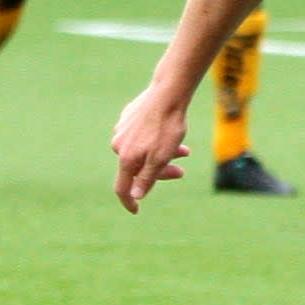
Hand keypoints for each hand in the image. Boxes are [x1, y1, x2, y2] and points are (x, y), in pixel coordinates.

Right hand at [112, 89, 191, 211]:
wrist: (168, 93)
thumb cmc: (167, 126)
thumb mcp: (161, 157)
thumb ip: (147, 178)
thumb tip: (135, 195)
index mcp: (126, 158)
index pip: (123, 187)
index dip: (129, 201)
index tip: (136, 210)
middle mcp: (119, 146)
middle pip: (138, 168)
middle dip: (160, 172)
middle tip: (182, 170)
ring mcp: (122, 130)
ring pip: (142, 151)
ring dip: (162, 154)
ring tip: (185, 150)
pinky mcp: (129, 118)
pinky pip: (141, 136)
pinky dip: (155, 140)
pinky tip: (170, 133)